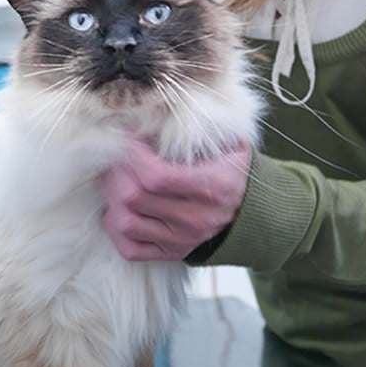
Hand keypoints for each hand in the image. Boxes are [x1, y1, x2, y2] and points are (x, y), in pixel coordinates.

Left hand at [99, 135, 250, 261]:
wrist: (254, 211)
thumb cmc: (234, 169)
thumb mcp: (230, 142)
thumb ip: (200, 128)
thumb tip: (157, 113)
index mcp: (213, 186)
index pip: (157, 176)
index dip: (133, 155)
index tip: (129, 138)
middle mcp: (197, 218)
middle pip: (134, 197)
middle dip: (116, 172)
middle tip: (115, 157)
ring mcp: (182, 240)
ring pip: (126, 224)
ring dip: (111, 200)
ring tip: (114, 181)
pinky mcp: (172, 253)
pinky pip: (130, 249)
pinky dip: (115, 230)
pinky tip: (118, 209)